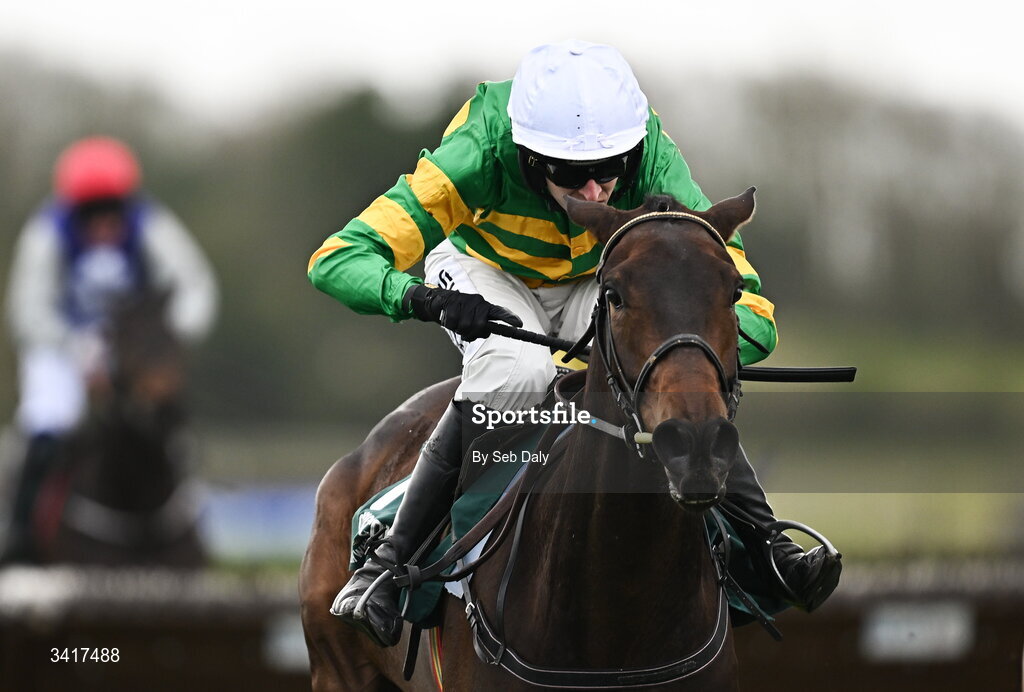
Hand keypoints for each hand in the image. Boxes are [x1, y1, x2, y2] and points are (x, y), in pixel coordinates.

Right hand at [405, 285, 521, 340]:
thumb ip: (481, 329)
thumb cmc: (459, 314)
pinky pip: (453, 322)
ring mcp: (467, 300)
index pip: (500, 313)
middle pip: (480, 326)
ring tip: (456, 322)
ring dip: (458, 329)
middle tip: (464, 331)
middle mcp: (479, 302)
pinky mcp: (453, 301)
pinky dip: (449, 324)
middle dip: (470, 333)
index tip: (520, 325)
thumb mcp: (472, 323)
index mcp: (486, 308)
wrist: (439, 302)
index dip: (510, 318)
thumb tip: (484, 333)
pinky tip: (448, 317)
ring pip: (465, 325)